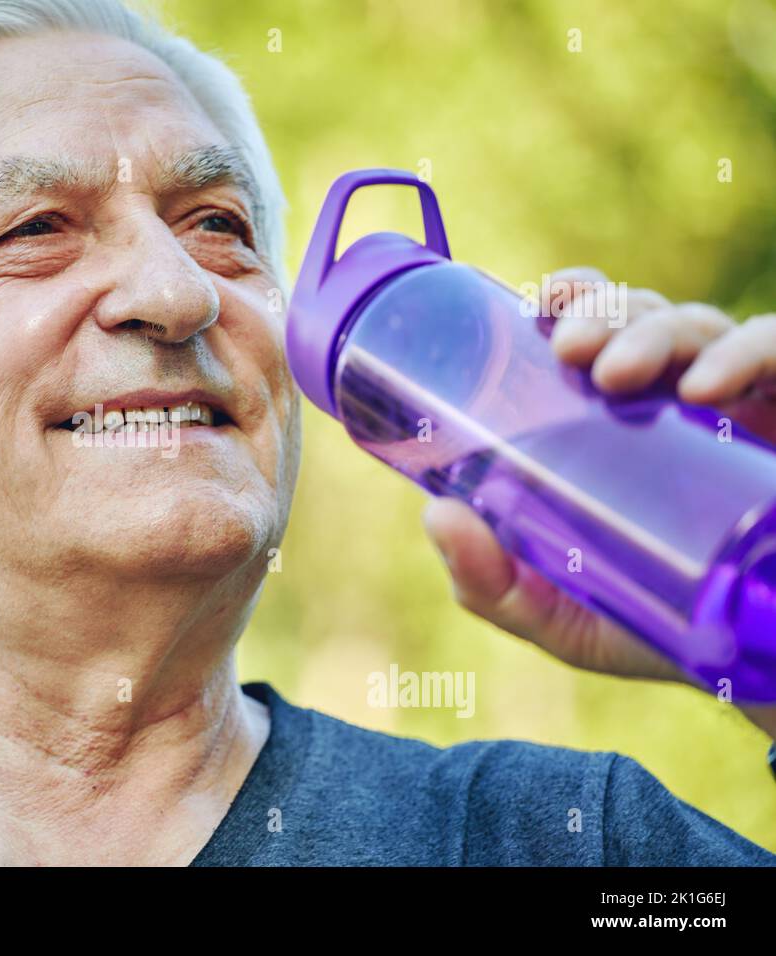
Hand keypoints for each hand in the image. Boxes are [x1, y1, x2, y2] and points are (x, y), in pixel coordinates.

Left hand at [422, 267, 775, 692]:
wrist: (760, 671)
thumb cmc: (653, 630)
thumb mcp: (561, 615)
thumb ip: (493, 581)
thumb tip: (438, 515)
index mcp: (620, 422)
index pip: (599, 333)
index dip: (575, 299)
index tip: (540, 302)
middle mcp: (679, 399)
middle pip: (641, 316)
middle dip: (603, 313)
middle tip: (570, 349)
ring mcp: (742, 406)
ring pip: (699, 326)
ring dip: (653, 332)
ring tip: (618, 374)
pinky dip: (747, 353)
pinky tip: (708, 388)